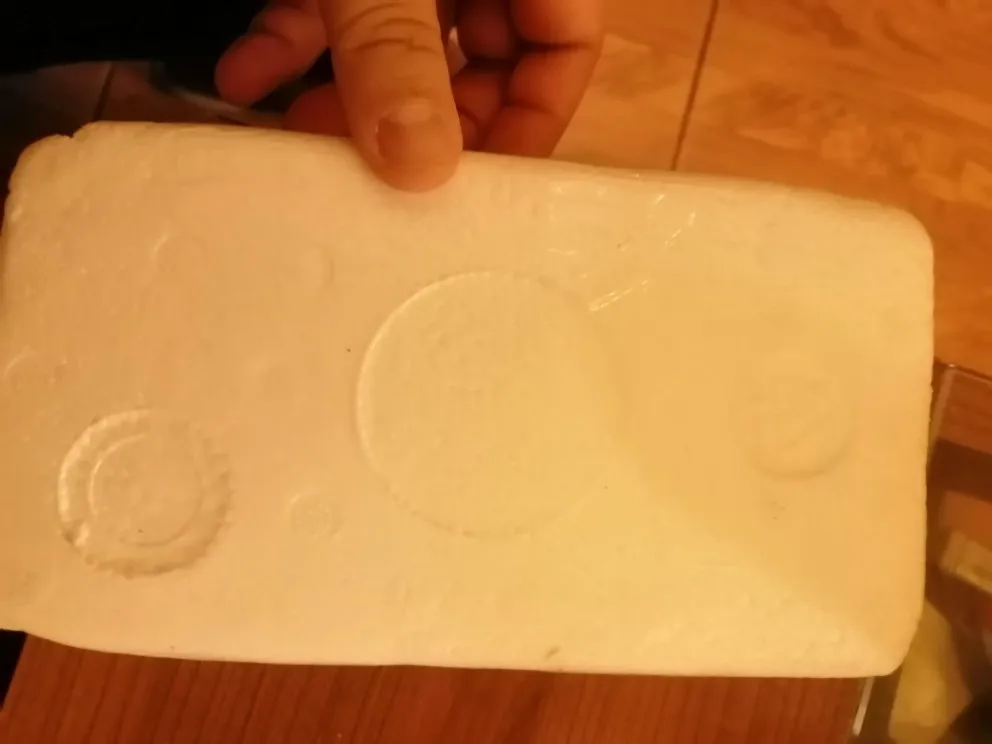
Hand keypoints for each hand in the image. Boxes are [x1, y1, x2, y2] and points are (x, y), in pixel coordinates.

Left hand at [215, 0, 602, 190]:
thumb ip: (396, 51)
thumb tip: (414, 165)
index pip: (565, 45)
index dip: (533, 117)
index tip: (481, 181)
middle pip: (482, 61)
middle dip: (421, 119)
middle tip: (381, 170)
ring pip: (400, 45)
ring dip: (347, 95)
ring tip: (300, 136)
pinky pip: (333, 9)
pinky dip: (291, 42)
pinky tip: (245, 75)